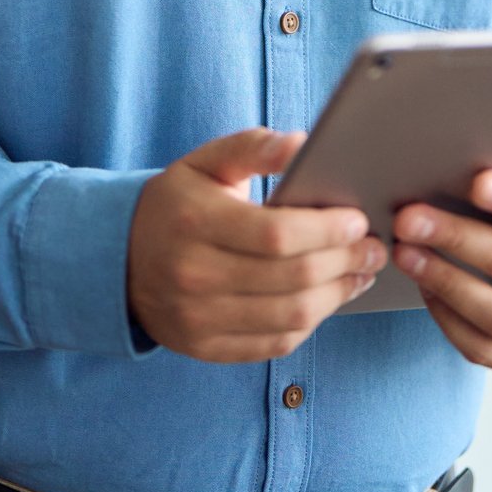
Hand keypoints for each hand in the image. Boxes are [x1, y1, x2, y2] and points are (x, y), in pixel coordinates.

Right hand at [127, 127, 386, 362]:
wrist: (118, 259)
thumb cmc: (176, 204)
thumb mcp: (205, 162)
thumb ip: (254, 147)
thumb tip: (304, 143)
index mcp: (194, 222)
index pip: (275, 235)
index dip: (326, 230)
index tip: (357, 218)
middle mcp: (193, 276)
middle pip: (290, 279)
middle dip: (344, 262)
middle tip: (374, 248)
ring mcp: (198, 319)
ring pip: (290, 317)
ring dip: (337, 296)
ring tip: (361, 273)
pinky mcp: (206, 348)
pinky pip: (275, 343)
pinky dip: (311, 323)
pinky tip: (328, 299)